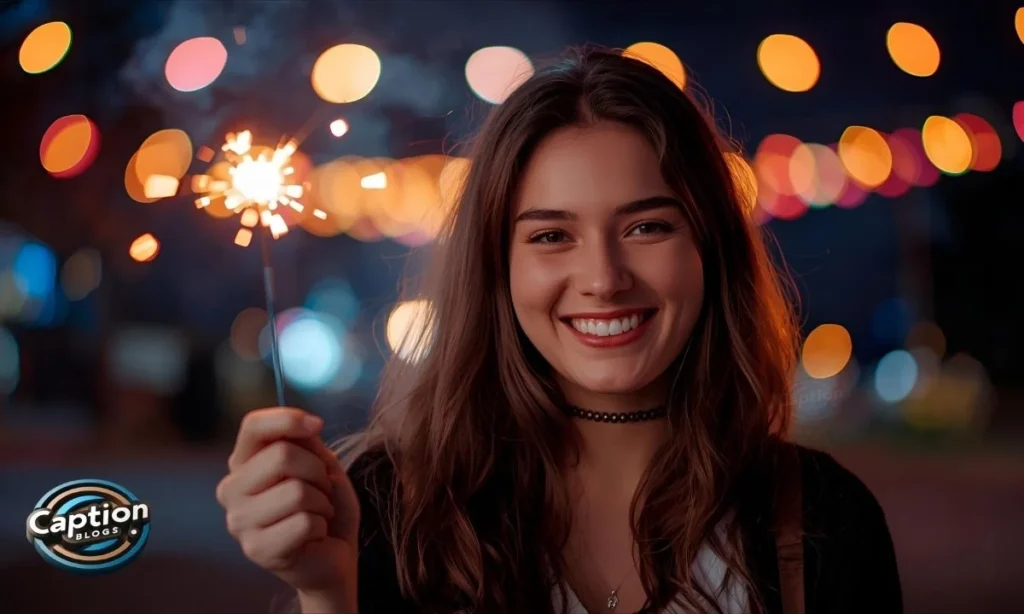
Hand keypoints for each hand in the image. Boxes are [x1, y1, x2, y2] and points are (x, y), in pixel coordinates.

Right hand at [216, 408, 359, 609]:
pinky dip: (321, 525)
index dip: (289, 418)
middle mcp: (231, 489)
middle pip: (282, 454)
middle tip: (322, 489)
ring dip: (322, 502)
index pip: (253, 425)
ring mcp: (239, 521)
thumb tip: (307, 427)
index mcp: (243, 462)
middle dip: (317, 470)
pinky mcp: (256, 549)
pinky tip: (313, 536)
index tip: (318, 425)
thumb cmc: (325, 507)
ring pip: (297, 491)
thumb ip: (309, 444)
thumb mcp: (323, 465)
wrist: (332, 558)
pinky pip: (304, 522)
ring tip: (317, 514)